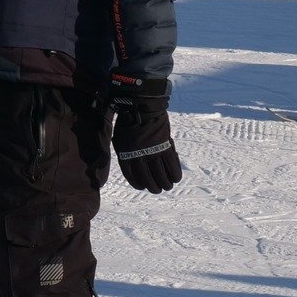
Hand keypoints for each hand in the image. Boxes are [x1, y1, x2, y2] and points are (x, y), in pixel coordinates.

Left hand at [109, 78, 181, 192]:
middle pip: (147, 176)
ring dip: (165, 182)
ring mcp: (152, 150)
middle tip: (158, 190)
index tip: (142, 187)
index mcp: (125, 153)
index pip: (131, 174)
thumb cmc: (129, 121)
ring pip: (160, 172)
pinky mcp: (165, 144)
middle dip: (153, 186)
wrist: (142, 107)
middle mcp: (138, 154)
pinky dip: (175, 172)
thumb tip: (130, 163)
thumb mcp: (120, 137)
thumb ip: (124, 151)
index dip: (137, 183)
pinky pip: (171, 163)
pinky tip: (176, 178)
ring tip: (167, 187)